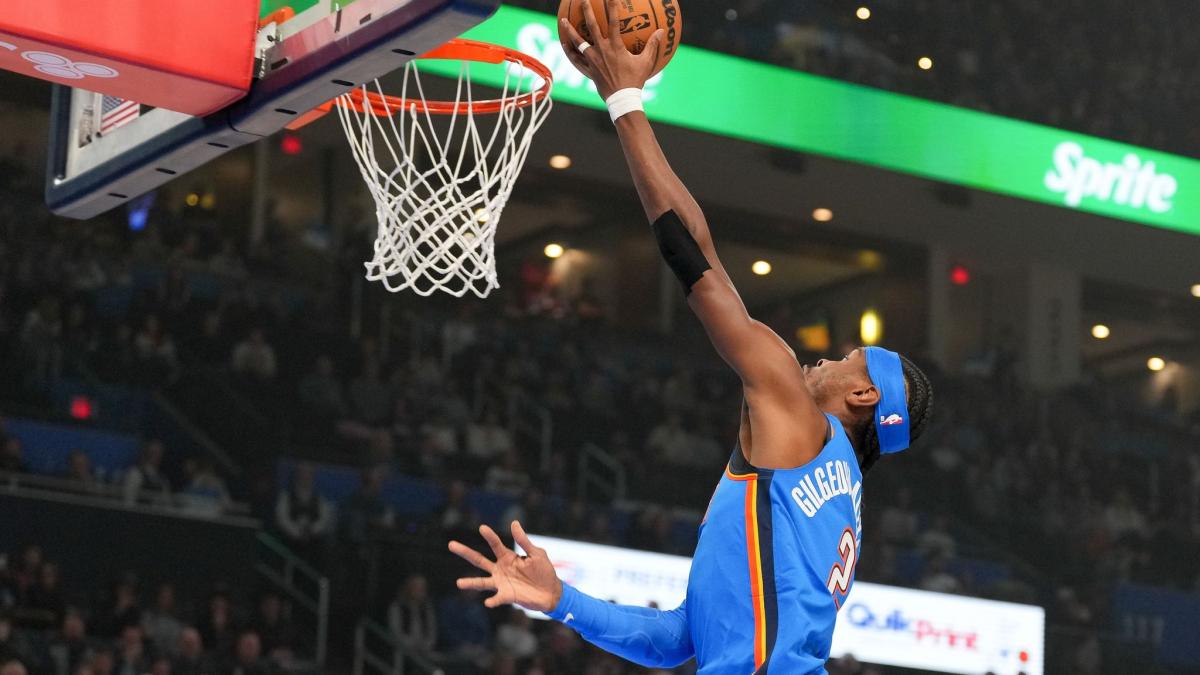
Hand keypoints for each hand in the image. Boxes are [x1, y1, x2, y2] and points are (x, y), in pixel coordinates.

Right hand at [448, 521, 562, 611]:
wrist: (551, 592)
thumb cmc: (543, 571)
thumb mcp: (536, 553)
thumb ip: (524, 541)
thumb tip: (514, 523)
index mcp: (507, 557)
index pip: (495, 544)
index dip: (489, 536)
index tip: (482, 527)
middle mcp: (500, 569)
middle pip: (479, 560)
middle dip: (465, 553)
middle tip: (451, 544)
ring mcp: (502, 583)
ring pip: (482, 581)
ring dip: (471, 582)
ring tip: (458, 583)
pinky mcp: (507, 596)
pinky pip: (497, 598)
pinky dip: (492, 600)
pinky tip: (488, 602)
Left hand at [559, 0, 665, 99]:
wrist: (622, 99)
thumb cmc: (635, 81)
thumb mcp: (646, 62)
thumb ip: (652, 45)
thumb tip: (662, 31)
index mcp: (615, 46)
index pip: (614, 21)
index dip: (612, 7)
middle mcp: (602, 50)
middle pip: (592, 27)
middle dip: (587, 12)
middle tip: (583, 1)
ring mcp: (593, 60)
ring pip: (578, 42)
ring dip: (570, 30)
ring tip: (563, 21)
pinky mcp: (588, 70)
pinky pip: (575, 59)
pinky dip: (569, 51)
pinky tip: (563, 43)